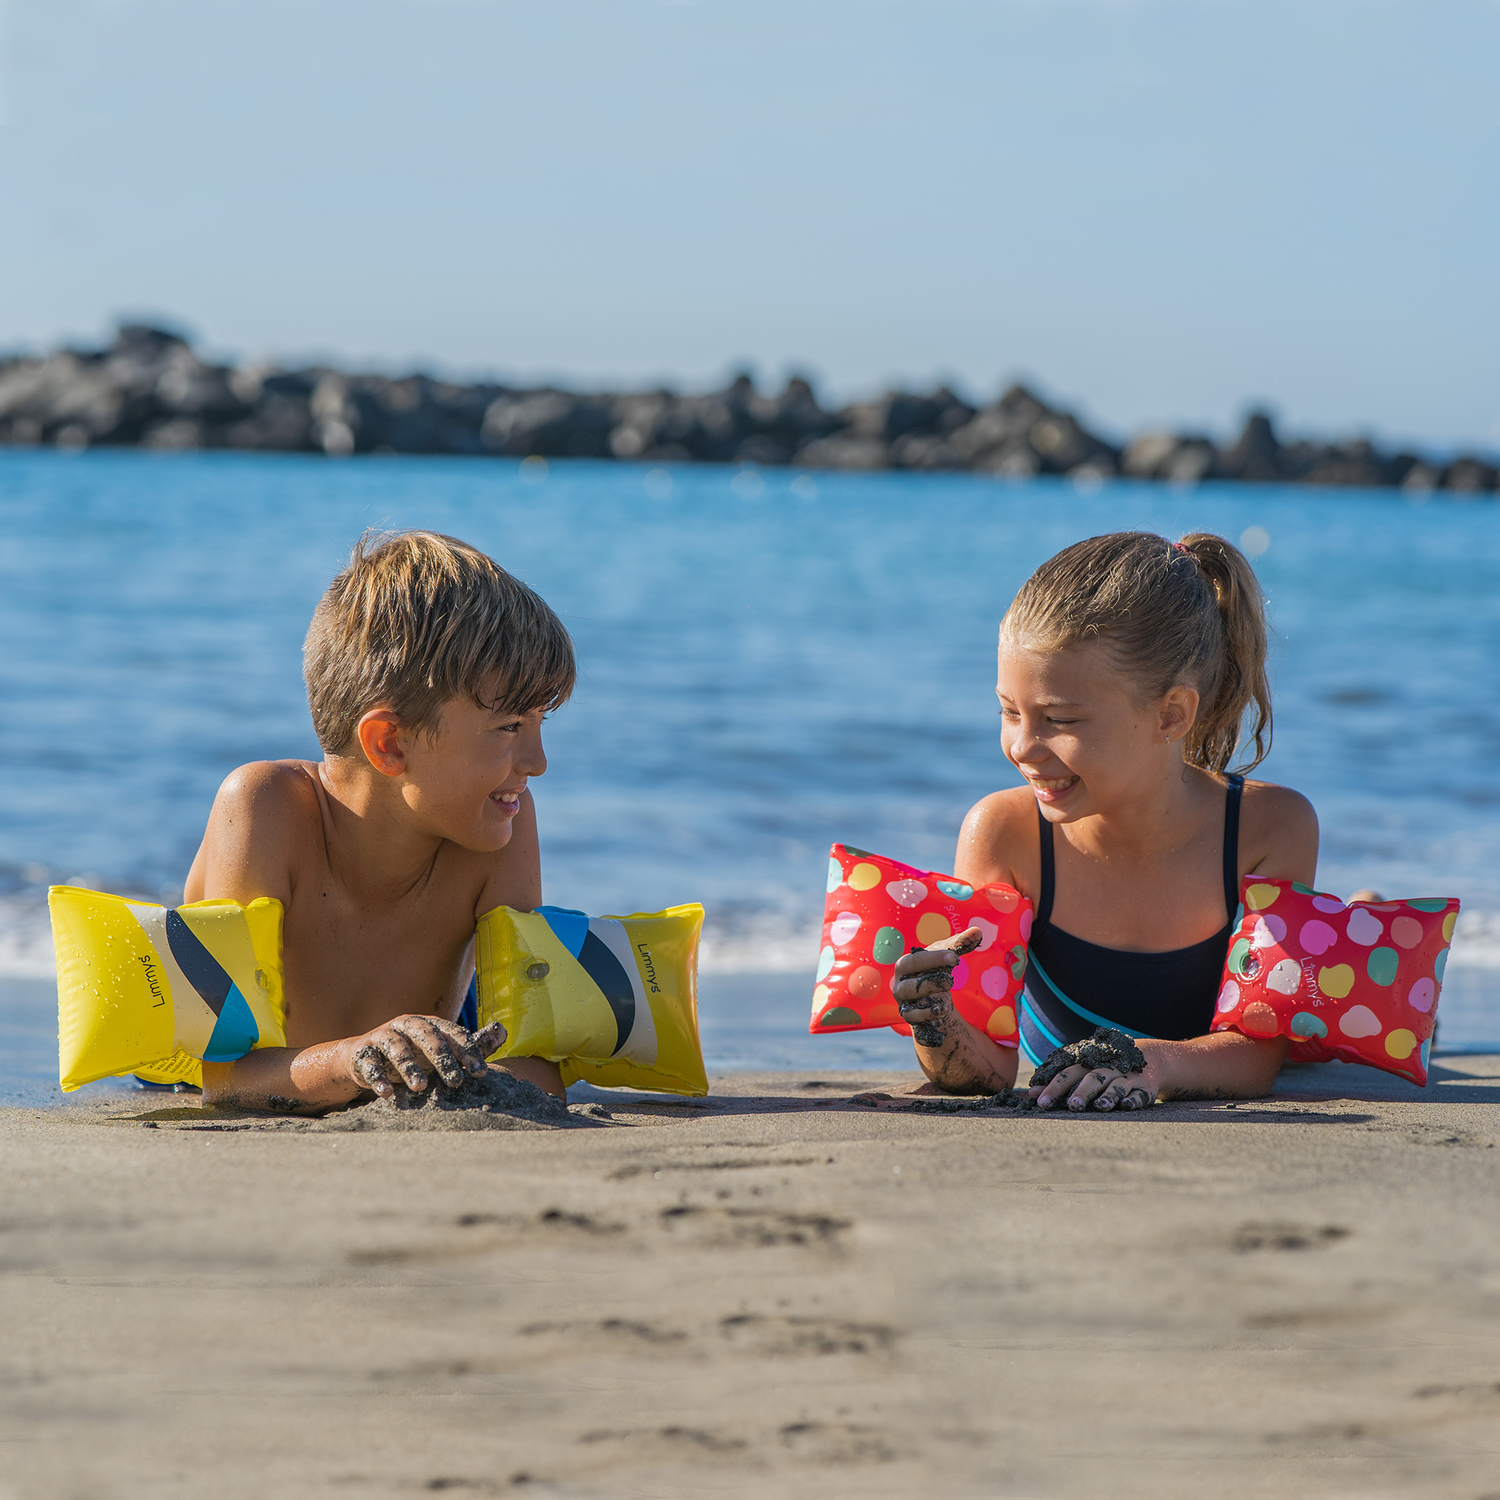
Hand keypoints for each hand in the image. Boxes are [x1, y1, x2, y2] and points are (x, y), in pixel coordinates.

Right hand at [343, 1015, 506, 1098]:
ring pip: (397, 1048)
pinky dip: (377, 1078)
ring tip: (420, 1088)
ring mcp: (383, 1037)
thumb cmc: (413, 1054)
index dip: (468, 1052)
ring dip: (409, 1067)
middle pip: (427, 1036)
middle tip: (455, 1082)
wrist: (364, 1057)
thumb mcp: (441, 1048)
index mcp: (430, 1023)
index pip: (453, 1034)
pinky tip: (386, 1094)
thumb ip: (470, 1044)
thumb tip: (503, 1030)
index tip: (481, 1073)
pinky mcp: (363, 1053)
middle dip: (442, 1058)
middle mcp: (407, 1025)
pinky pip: (370, 1064)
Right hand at [892, 927, 982, 1046]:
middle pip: (908, 982)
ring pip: (909, 1002)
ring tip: (946, 1002)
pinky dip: (926, 1015)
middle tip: (951, 980)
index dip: (933, 959)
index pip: (915, 960)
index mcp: (906, 965)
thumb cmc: (934, 972)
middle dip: (929, 981)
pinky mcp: (910, 1017)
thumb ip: (960, 944)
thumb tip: (978, 931)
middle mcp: (900, 984)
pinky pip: (913, 1017)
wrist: (929, 1000)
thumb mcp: (946, 958)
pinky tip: (941, 1013)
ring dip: (927, 999)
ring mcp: (904, 1002)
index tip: (955, 957)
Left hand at [1030, 1061, 1156, 1112]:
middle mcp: (1106, 1068)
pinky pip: (1139, 1094)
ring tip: (1101, 1106)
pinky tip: (1127, 1106)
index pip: (1068, 1073)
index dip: (1054, 1087)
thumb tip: (1031, 1094)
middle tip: (1072, 1106)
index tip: (1041, 1102)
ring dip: (1109, 1095)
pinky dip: (1133, 1099)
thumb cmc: (1104, 1068)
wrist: (1147, 1059)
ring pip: (1117, 1086)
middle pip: (1092, 1078)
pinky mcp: (1145, 1087)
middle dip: (1082, 1092)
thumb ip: (1058, 1082)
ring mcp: (1126, 1077)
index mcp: (1088, 1064)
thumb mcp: (1082, 1071)